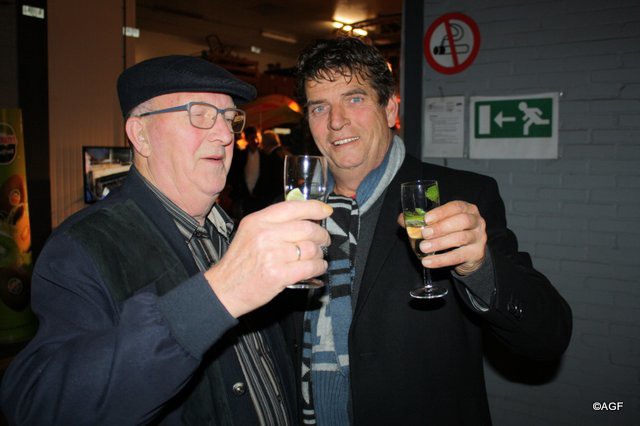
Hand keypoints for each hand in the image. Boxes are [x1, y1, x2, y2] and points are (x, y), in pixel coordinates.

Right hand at [206, 200, 331, 316]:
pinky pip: (310, 267)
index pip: (292, 207)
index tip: (326, 211)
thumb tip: (306, 218)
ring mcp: (272, 255)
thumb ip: (273, 223)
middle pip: (307, 228)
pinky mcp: (278, 274)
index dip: (314, 208)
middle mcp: (265, 234)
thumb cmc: (240, 262)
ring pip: (311, 249)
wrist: (224, 288)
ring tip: (316, 258)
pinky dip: (319, 267)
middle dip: (322, 235)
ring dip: (319, 254)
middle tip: (324, 240)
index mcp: (257, 221)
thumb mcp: (250, 233)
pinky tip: (317, 268)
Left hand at [397, 200, 485, 274]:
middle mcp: (476, 221)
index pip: (456, 206)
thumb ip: (421, 221)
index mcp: (467, 209)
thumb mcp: (439, 224)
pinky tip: (428, 262)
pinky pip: (458, 256)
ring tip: (424, 248)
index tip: (426, 219)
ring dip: (440, 243)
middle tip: (424, 234)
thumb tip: (402, 219)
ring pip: (461, 238)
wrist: (468, 254)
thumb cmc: (451, 233)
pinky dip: (441, 260)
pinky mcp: (476, 254)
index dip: (441, 212)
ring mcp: (479, 237)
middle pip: (462, 221)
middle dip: (441, 227)